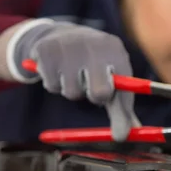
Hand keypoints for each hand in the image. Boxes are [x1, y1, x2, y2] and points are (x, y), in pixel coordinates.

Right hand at [11, 20, 139, 140]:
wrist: (62, 35)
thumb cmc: (95, 63)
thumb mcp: (112, 79)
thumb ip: (121, 108)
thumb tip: (124, 135)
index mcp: (115, 51)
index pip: (124, 86)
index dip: (123, 111)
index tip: (120, 135)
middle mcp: (94, 45)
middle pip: (100, 92)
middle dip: (96, 98)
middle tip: (92, 91)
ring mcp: (69, 46)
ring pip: (72, 92)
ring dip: (72, 91)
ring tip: (73, 74)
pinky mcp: (46, 50)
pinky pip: (51, 86)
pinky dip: (54, 84)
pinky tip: (58, 69)